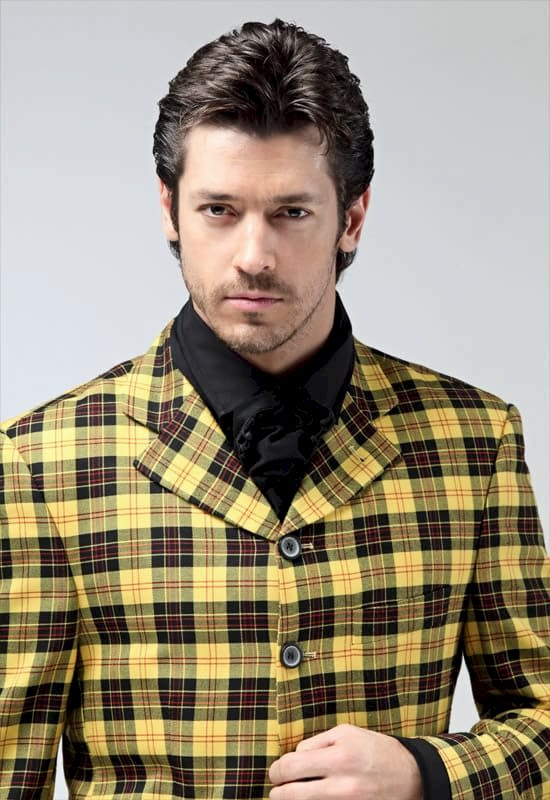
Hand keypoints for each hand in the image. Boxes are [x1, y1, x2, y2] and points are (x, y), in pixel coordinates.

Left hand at [269, 724, 422, 799]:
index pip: (291, 766)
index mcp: (339, 756)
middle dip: (278, 790)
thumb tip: (294, 758)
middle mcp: (342, 784)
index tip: (276, 772)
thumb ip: (317, 743)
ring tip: (289, 795)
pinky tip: (311, 799)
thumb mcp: (347, 733)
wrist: (411, 776)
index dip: (278, 770)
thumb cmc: (376, 750)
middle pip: (291, 793)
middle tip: (276, 788)